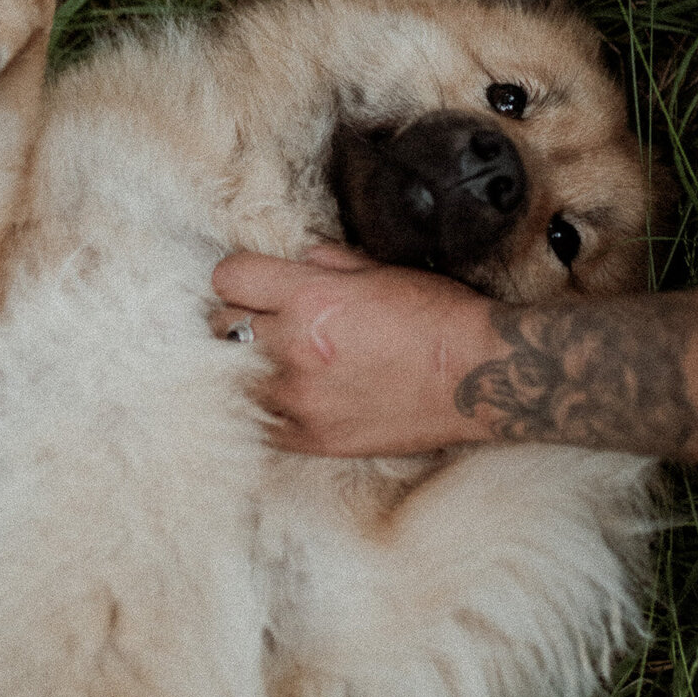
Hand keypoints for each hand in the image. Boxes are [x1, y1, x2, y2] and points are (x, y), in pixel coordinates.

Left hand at [211, 245, 491, 454]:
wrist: (475, 374)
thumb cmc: (437, 315)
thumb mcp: (382, 270)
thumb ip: (330, 262)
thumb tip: (302, 258)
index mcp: (309, 297)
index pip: (228, 277)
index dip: (239, 276)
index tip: (254, 283)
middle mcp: (294, 347)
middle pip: (223, 325)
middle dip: (242, 317)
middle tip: (267, 320)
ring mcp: (300, 398)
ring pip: (232, 377)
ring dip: (249, 364)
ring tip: (277, 360)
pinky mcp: (313, 438)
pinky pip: (260, 422)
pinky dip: (267, 407)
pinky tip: (288, 396)